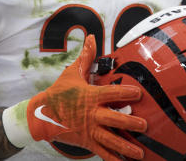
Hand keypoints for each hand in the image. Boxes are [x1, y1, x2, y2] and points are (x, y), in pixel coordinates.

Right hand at [27, 34, 146, 159]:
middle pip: (113, 119)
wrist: (41, 115)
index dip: (125, 93)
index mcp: (91, 96)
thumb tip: (92, 37)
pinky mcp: (86, 141)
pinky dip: (114, 159)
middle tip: (144, 125)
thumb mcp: (72, 73)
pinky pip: (102, 152)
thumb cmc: (59, 92)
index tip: (139, 94)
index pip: (111, 94)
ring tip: (140, 153)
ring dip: (126, 147)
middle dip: (129, 123)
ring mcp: (89, 130)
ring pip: (110, 140)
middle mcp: (92, 114)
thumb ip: (86, 57)